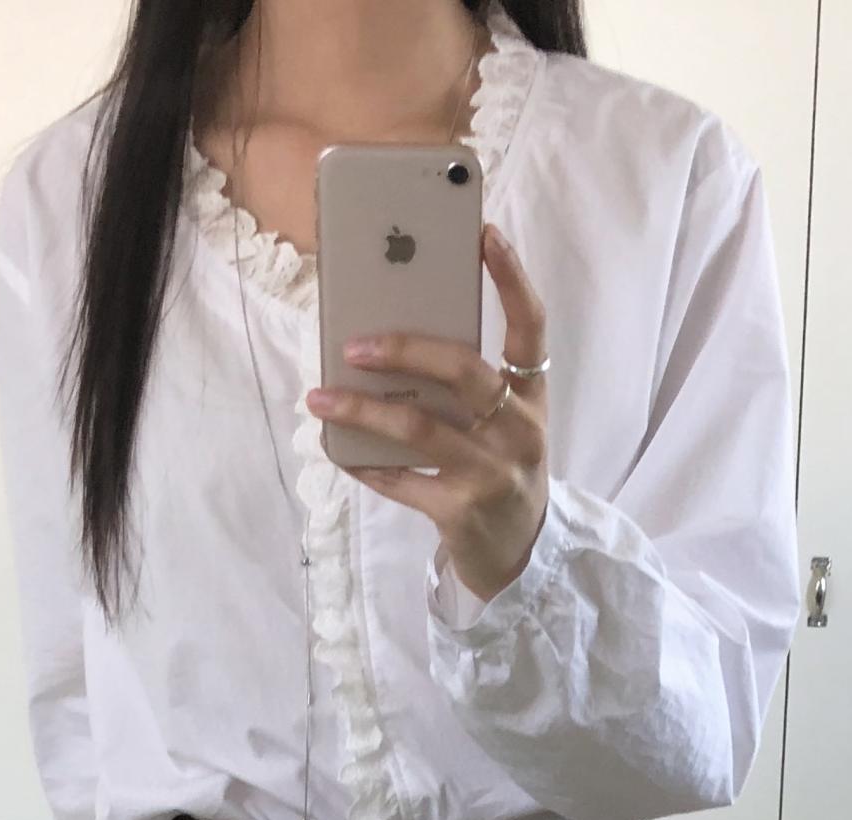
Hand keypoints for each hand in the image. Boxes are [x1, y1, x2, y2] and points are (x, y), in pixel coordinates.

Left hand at [304, 223, 548, 605]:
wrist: (520, 554)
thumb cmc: (500, 470)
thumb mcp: (503, 423)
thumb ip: (467, 385)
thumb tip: (390, 340)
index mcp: (532, 397)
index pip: (531, 328)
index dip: (512, 278)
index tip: (484, 233)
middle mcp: (519, 430)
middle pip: (462, 371)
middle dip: (404, 349)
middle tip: (353, 344)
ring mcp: (492, 473)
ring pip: (419, 427)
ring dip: (362, 409)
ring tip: (320, 398)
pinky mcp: (461, 511)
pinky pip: (401, 479)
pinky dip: (365, 464)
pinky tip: (337, 448)